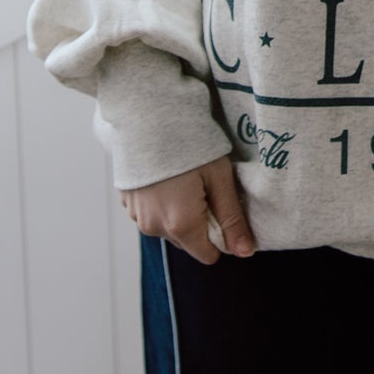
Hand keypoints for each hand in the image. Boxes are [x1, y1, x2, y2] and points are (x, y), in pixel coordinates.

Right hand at [119, 156, 255, 264]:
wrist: (146, 117)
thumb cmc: (188, 144)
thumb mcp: (219, 179)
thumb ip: (232, 219)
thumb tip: (246, 252)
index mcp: (181, 226)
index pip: (208, 256)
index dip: (221, 237)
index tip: (220, 208)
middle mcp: (155, 228)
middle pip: (189, 243)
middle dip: (200, 225)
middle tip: (203, 190)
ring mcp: (138, 217)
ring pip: (169, 230)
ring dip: (180, 215)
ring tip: (182, 181)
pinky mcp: (128, 204)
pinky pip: (152, 216)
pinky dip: (162, 205)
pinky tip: (165, 179)